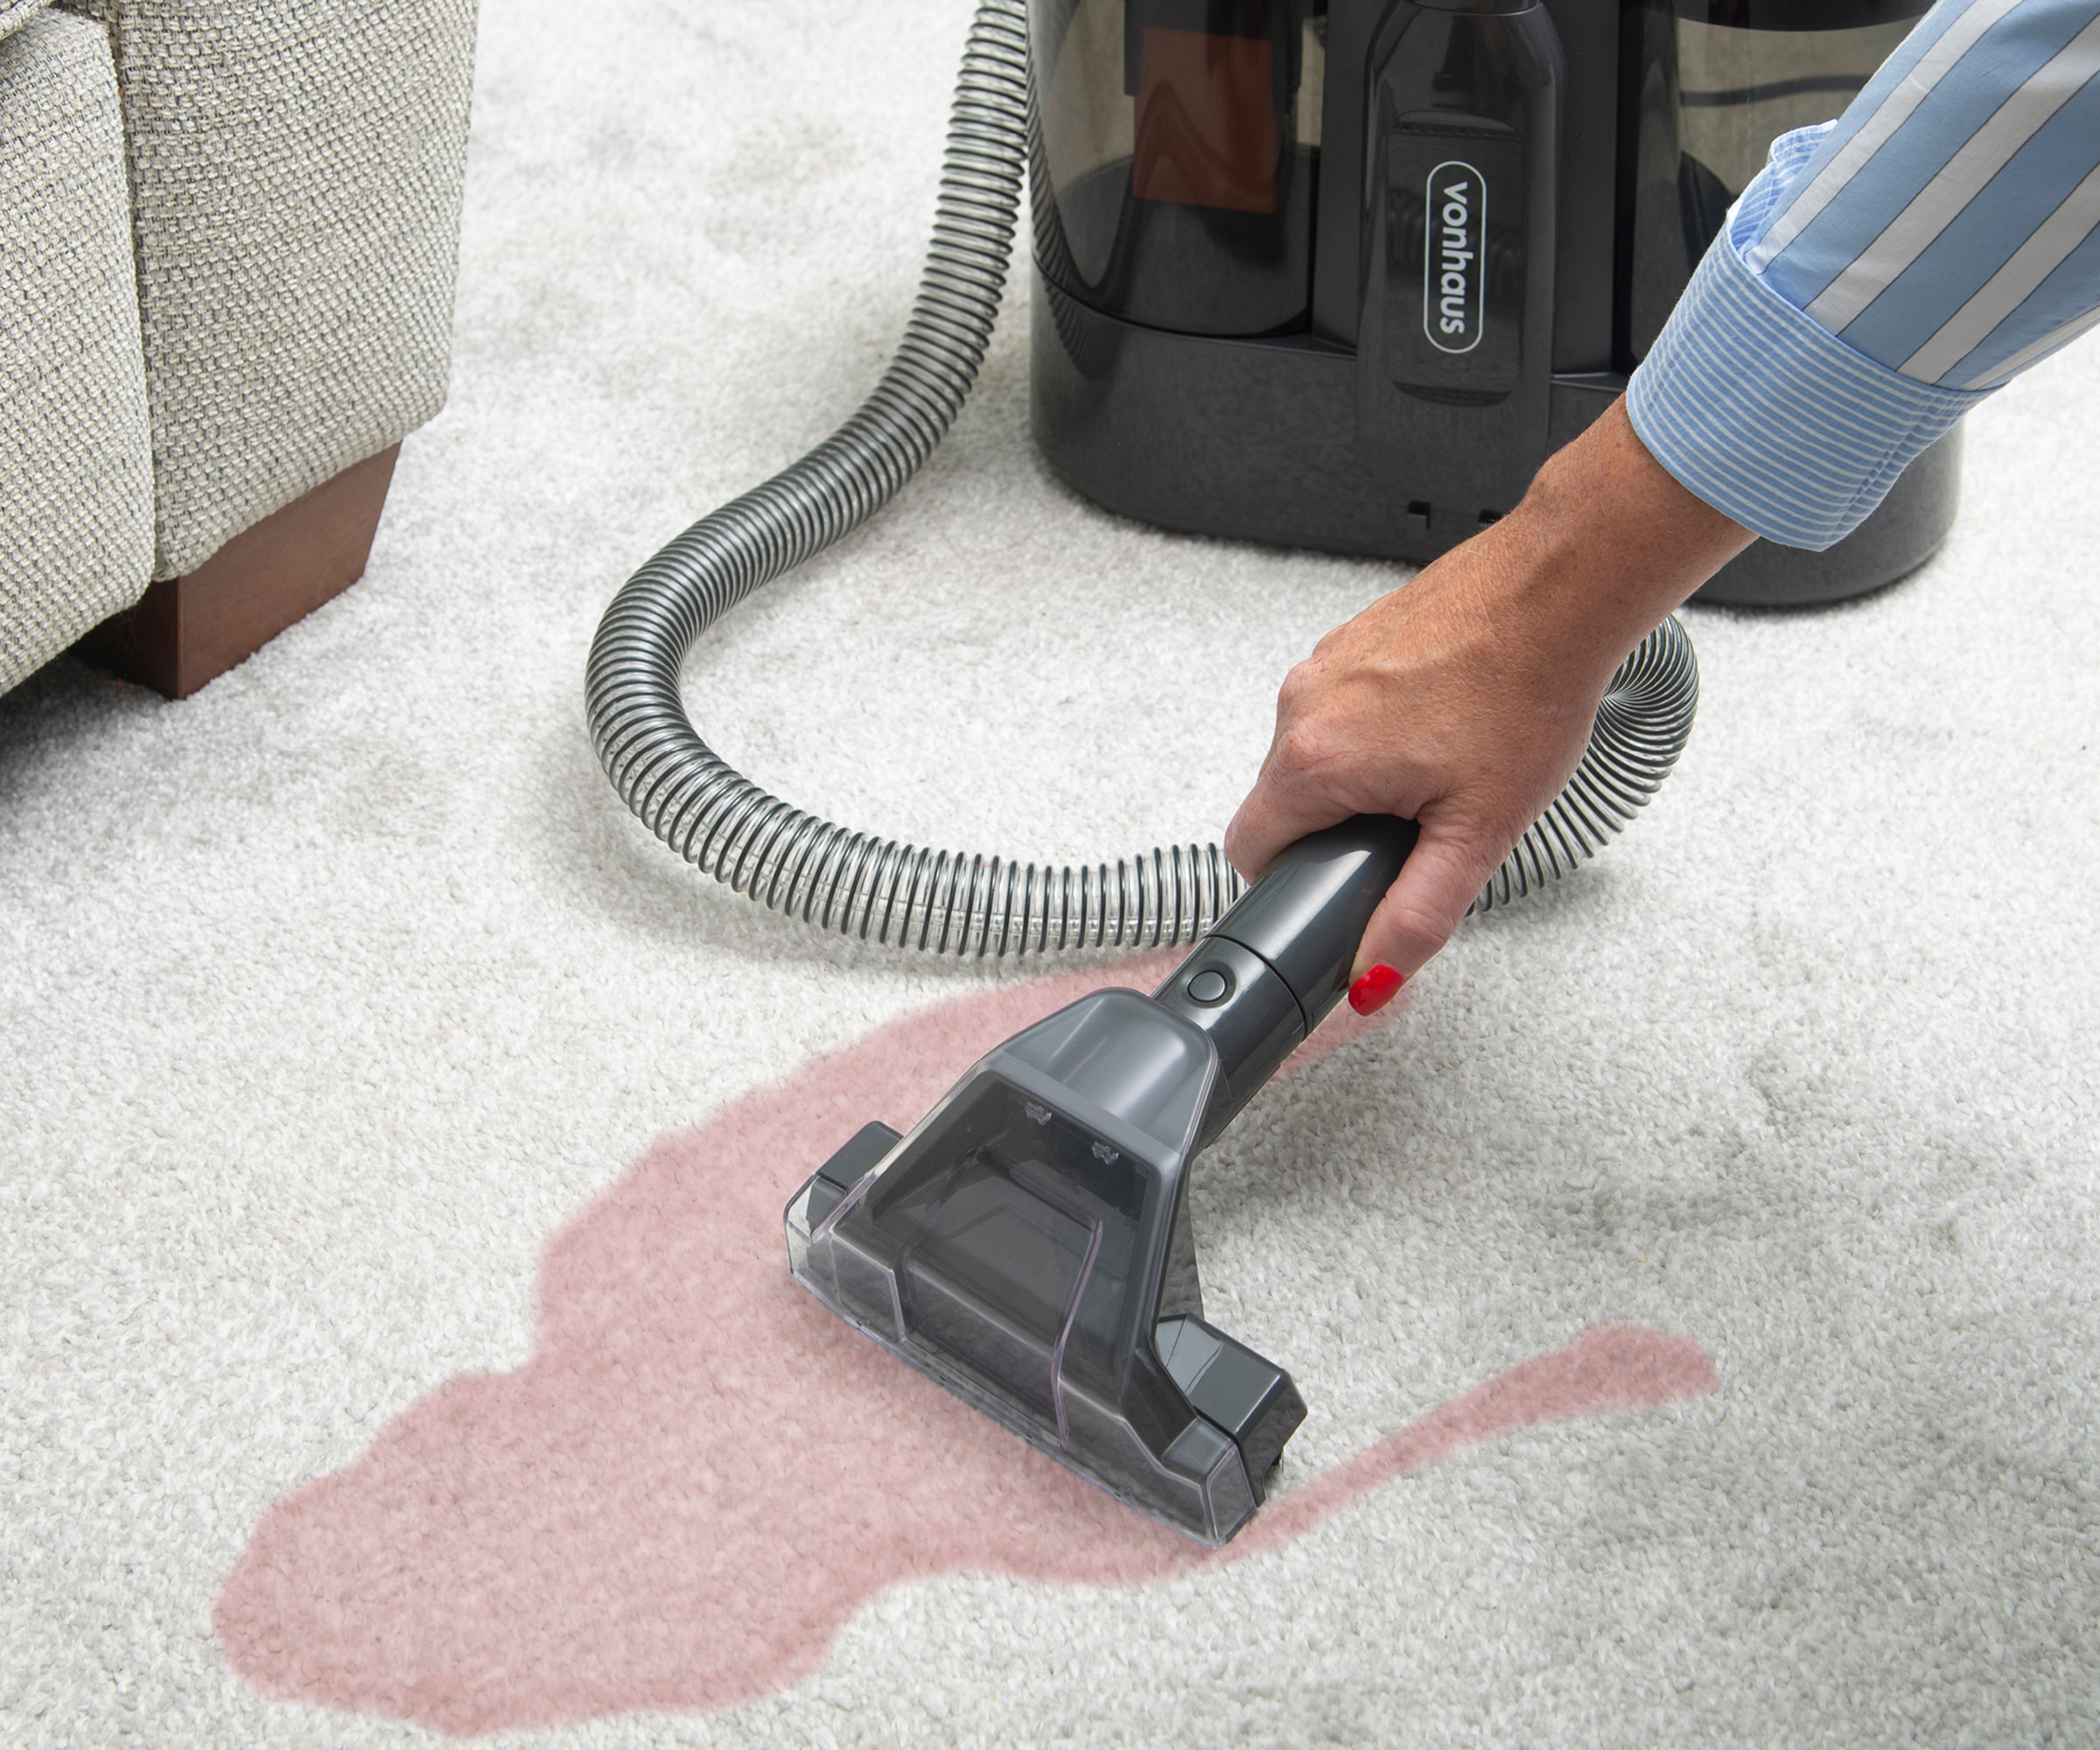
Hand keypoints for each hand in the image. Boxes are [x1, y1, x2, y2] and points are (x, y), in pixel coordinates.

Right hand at [1224, 400, 1752, 1001]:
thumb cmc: (1526, 690)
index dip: (1291, 883)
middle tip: (1419, 824)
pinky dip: (1381, 727)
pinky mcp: (1351, 637)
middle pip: (1282, 802)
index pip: (1249, 853)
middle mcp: (1301, 704)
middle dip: (1339, 828)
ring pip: (1315, 753)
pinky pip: (1343, 707)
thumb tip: (1372, 979)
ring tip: (1443, 767)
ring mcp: (1323, 662)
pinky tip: (1445, 723)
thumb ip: (1416, 918)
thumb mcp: (1478, 833)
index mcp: (1314, 760)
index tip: (1340, 883)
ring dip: (1362, 776)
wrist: (1560, 590)